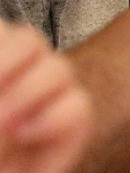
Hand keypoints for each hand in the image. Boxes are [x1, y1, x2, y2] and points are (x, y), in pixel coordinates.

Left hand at [0, 23, 90, 172]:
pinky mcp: (67, 136)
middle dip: (8, 59)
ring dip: (28, 91)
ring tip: (3, 124)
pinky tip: (25, 136)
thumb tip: (6, 110)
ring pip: (59, 69)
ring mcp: (42, 109)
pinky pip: (78, 107)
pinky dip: (52, 118)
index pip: (2, 35)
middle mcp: (14, 86)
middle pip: (28, 39)